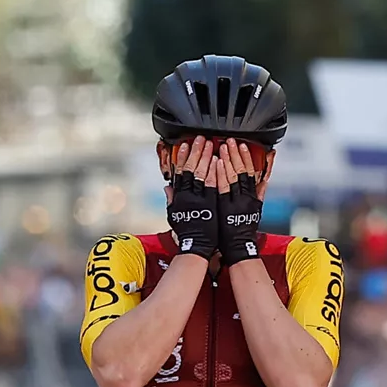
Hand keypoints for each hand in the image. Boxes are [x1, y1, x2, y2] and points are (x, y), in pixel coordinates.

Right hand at [165, 136, 219, 260]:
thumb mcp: (174, 215)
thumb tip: (167, 187)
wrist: (198, 247)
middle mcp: (190, 197)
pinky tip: (219, 161)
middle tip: (200, 139)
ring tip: (211, 144)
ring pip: (205, 174)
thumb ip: (172, 199)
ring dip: (208, 158)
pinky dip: (216, 173)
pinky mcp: (214, 205)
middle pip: (193, 169)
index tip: (184, 145)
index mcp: (180, 198)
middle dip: (196, 152)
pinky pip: (216, 185)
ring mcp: (203, 200)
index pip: (180, 173)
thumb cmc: (188, 232)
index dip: (182, 158)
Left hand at [216, 139, 271, 265]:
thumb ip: (260, 193)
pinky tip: (217, 164)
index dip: (246, 157)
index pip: (250, 172)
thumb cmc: (244, 230)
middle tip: (231, 141)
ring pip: (232, 177)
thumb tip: (265, 179)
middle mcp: (245, 197)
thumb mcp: (257, 210)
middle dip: (235, 154)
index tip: (242, 145)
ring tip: (223, 147)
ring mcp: (235, 202)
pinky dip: (221, 175)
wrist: (239, 247)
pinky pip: (223, 188)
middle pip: (241, 171)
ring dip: (228, 160)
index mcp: (253, 196)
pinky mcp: (225, 208)